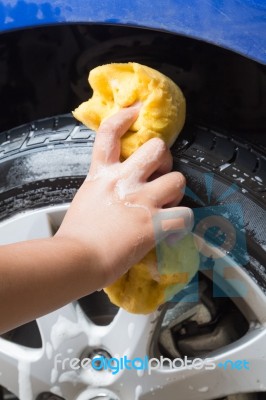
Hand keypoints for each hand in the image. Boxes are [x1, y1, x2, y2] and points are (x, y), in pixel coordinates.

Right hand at [55, 105, 193, 287]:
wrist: (78, 259)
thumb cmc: (76, 235)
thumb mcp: (85, 199)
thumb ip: (102, 188)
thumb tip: (115, 192)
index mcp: (102, 174)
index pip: (110, 134)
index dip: (124, 117)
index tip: (135, 111)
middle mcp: (124, 180)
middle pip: (158, 149)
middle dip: (164, 161)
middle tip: (160, 176)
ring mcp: (142, 200)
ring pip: (178, 179)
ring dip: (175, 193)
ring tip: (167, 207)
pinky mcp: (155, 223)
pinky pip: (186, 215)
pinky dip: (183, 223)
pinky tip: (172, 231)